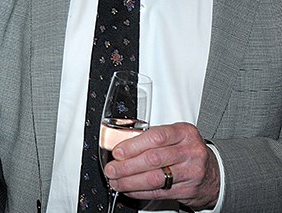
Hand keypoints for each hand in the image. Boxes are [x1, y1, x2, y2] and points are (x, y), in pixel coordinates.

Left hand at [104, 121, 219, 209]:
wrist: (214, 173)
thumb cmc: (187, 151)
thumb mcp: (176, 136)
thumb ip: (152, 137)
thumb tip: (121, 144)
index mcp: (184, 133)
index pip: (156, 137)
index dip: (133, 145)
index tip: (117, 152)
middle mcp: (190, 152)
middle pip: (153, 159)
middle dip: (127, 166)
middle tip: (111, 169)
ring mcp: (191, 172)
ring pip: (155, 178)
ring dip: (130, 181)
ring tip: (116, 181)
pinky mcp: (188, 191)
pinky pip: (159, 192)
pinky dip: (140, 192)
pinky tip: (129, 189)